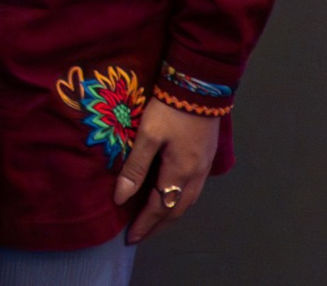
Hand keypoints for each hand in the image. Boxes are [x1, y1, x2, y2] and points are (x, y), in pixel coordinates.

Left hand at [113, 98, 220, 244]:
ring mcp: (203, 167)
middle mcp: (195, 175)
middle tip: (141, 236)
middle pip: (176, 210)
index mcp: (179, 172)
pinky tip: (171, 198)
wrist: (199, 87)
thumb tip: (121, 198)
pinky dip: (180, 201)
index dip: (144, 224)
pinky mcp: (206, 157)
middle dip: (158, 226)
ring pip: (187, 201)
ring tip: (154, 223)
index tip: (130, 238)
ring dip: (170, 215)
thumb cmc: (169, 109)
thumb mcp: (148, 137)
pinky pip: (193, 190)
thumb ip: (135, 168)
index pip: (159, 207)